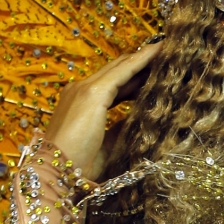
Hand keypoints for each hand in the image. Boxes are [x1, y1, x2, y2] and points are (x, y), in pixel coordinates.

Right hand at [43, 40, 159, 180]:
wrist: (57, 173)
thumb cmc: (78, 166)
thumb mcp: (105, 144)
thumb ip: (119, 127)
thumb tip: (139, 117)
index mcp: (78, 103)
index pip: (111, 84)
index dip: (133, 78)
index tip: (154, 73)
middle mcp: (79, 90)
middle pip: (116, 71)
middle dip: (140, 64)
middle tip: (166, 57)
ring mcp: (84, 89)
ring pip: (120, 67)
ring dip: (143, 58)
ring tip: (166, 50)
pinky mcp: (93, 93)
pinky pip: (123, 71)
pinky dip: (142, 59)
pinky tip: (158, 51)